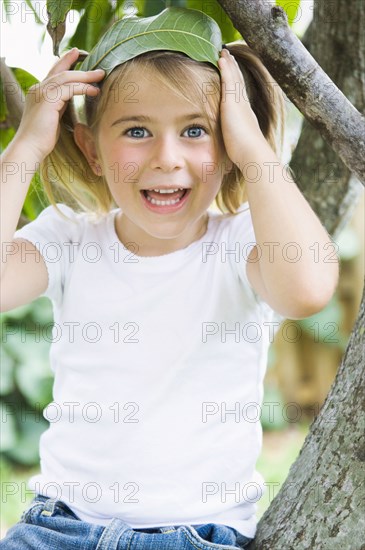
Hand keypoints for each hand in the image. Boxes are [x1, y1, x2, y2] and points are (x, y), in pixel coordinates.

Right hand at [15, 48, 104, 161]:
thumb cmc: (42, 139)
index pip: (54, 72)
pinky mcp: (48, 100)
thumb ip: (59, 106)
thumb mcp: (52, 118)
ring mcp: (42, 93)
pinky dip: (83, 88)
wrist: (30, 148)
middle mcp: (38, 88)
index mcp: (38, 92)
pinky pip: (69, 89)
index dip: (65, 62)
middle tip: (95, 63)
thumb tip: (69, 103)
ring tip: (100, 75)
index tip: (77, 54)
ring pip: (67, 77)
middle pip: (61, 71)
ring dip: (85, 76)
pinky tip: (94, 90)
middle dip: (78, 65)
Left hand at [217, 48, 266, 168]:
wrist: (252, 154)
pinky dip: (226, 68)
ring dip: (229, 65)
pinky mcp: (233, 102)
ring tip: (224, 52)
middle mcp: (244, 107)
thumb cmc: (247, 156)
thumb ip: (236, 147)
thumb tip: (235, 158)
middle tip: (228, 56)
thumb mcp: (239, 148)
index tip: (232, 75)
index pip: (239, 97)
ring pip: (234, 79)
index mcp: (245, 117)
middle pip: (238, 84)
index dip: (235, 85)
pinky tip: (222, 58)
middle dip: (233, 70)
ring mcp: (240, 104)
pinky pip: (229, 80)